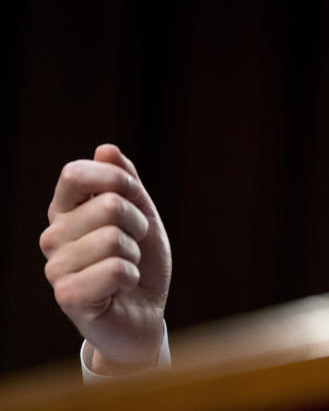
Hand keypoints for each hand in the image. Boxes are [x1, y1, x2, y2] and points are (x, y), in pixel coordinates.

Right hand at [40, 144, 171, 373]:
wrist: (144, 312)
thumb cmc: (139, 259)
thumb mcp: (141, 213)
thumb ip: (125, 181)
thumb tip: (105, 149)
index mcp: (66, 210)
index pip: (74, 173)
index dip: (115, 179)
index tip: (133, 196)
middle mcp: (53, 236)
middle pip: (108, 205)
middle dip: (138, 223)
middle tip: (134, 245)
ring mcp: (55, 267)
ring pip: (113, 238)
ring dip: (135, 253)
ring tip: (127, 267)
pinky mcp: (66, 296)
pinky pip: (114, 269)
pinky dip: (132, 276)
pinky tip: (121, 288)